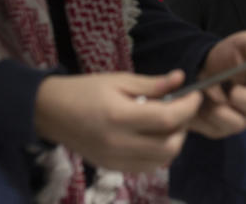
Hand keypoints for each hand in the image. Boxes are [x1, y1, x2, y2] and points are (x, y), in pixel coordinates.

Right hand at [34, 70, 201, 173]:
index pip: (167, 118)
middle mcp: (119, 143)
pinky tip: (154, 136)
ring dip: (174, 142)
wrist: (51, 112)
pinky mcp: (113, 168)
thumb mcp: (119, 80)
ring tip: (169, 122)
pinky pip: (148, 167)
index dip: (188, 107)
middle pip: (170, 146)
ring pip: (162, 160)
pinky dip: (159, 154)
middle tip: (182, 109)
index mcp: (120, 116)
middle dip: (184, 126)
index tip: (194, 95)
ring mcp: (116, 160)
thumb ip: (152, 84)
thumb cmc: (86, 90)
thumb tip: (181, 78)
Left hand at [190, 31, 245, 138]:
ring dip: (206, 110)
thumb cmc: (228, 55)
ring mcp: (229, 124)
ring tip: (200, 93)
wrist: (207, 63)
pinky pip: (202, 129)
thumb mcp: (243, 43)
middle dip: (219, 107)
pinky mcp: (212, 129)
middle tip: (208, 89)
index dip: (242, 98)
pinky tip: (194, 101)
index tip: (232, 88)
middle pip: (237, 123)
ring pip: (219, 128)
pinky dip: (196, 115)